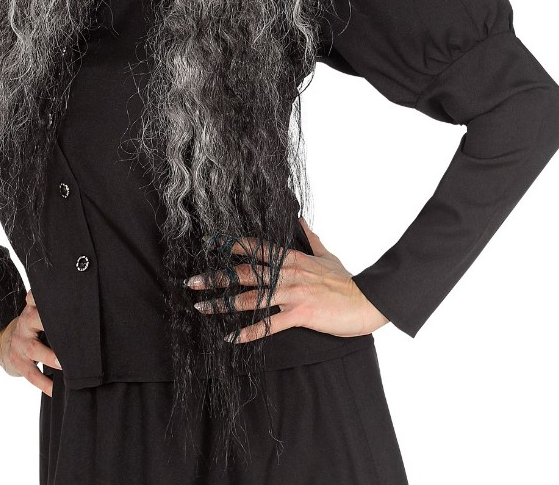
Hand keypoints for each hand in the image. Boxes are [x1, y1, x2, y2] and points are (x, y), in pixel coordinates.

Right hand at [0, 289, 61, 395]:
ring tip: (64, 365)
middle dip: (51, 325)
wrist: (5, 343)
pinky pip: (31, 374)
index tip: (61, 297)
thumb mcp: (40, 312)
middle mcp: (25, 322)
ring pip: (34, 349)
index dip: (40, 295)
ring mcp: (20, 342)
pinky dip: (44, 383)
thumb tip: (86, 307)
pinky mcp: (18, 362)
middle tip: (71, 334)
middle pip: (35, 319)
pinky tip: (54, 390)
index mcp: (33, 307)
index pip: (35, 296)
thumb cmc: (35, 326)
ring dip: (50, 357)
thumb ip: (55, 309)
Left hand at [185, 216, 389, 343]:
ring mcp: (292, 292)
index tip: (210, 243)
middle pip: (245, 272)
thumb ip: (309, 238)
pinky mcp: (300, 313)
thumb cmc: (347, 280)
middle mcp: (287, 273)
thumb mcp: (326, 254)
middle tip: (192, 280)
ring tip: (201, 305)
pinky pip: (269, 324)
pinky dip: (249, 332)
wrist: (366, 301)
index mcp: (292, 258)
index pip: (255, 247)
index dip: (231, 245)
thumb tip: (299, 220)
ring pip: (251, 297)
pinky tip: (231, 338)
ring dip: (223, 302)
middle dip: (216, 276)